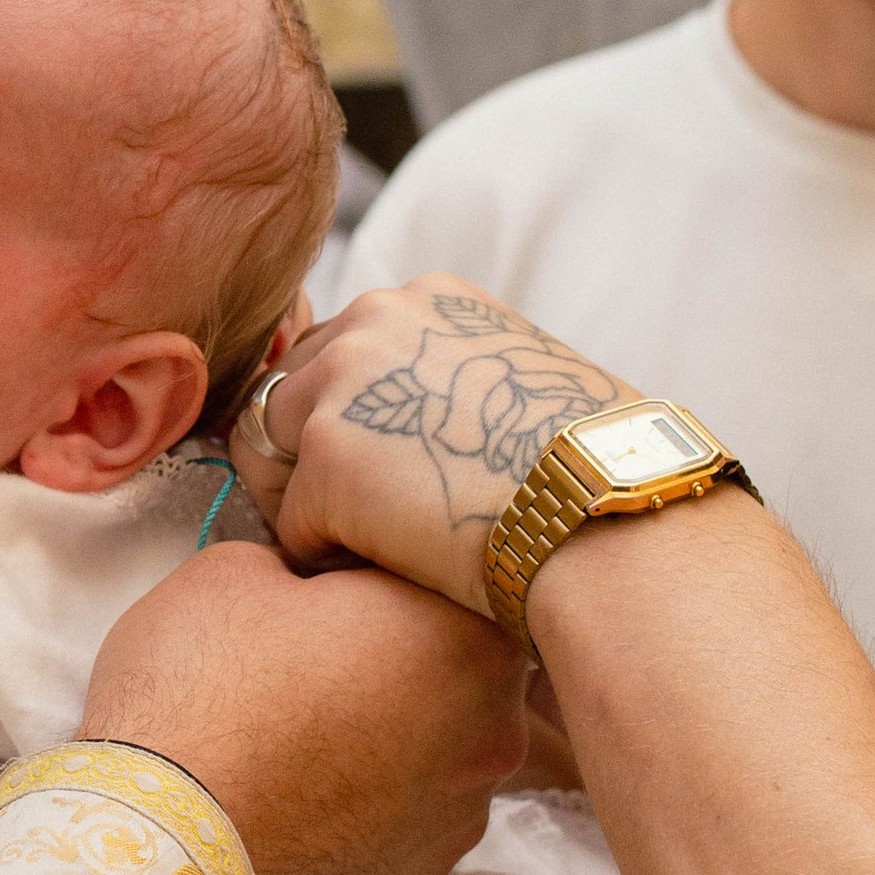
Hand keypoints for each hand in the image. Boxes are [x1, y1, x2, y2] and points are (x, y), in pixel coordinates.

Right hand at [83, 542, 527, 874]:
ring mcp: (462, 812)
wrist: (159, 842)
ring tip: (298, 742)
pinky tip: (301, 800)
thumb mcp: (234, 572)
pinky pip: (407, 821)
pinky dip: (368, 807)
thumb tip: (312, 586)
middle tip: (309, 662)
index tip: (325, 587)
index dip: (378, 574)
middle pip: (455, 668)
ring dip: (388, 737)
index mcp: (464, 631)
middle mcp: (493, 727)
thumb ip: (307, 565)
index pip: (443, 577)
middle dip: (395, 658)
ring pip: (439, 751)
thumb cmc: (198, 693)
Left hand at [231, 275, 634, 614]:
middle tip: (348, 521)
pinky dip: (327, 558)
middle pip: (284, 394)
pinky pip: (293, 523)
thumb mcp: (527, 381)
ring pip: (268, 454)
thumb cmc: (592, 469)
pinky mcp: (327, 458)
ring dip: (302, 506)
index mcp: (427, 301)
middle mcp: (375, 321)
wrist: (606, 515)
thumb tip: (430, 419)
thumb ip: (459, 379)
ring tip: (360, 549)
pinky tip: (385, 574)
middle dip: (304, 460)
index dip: (342, 418)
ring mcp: (344, 385)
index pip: (336, 352)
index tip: (370, 468)